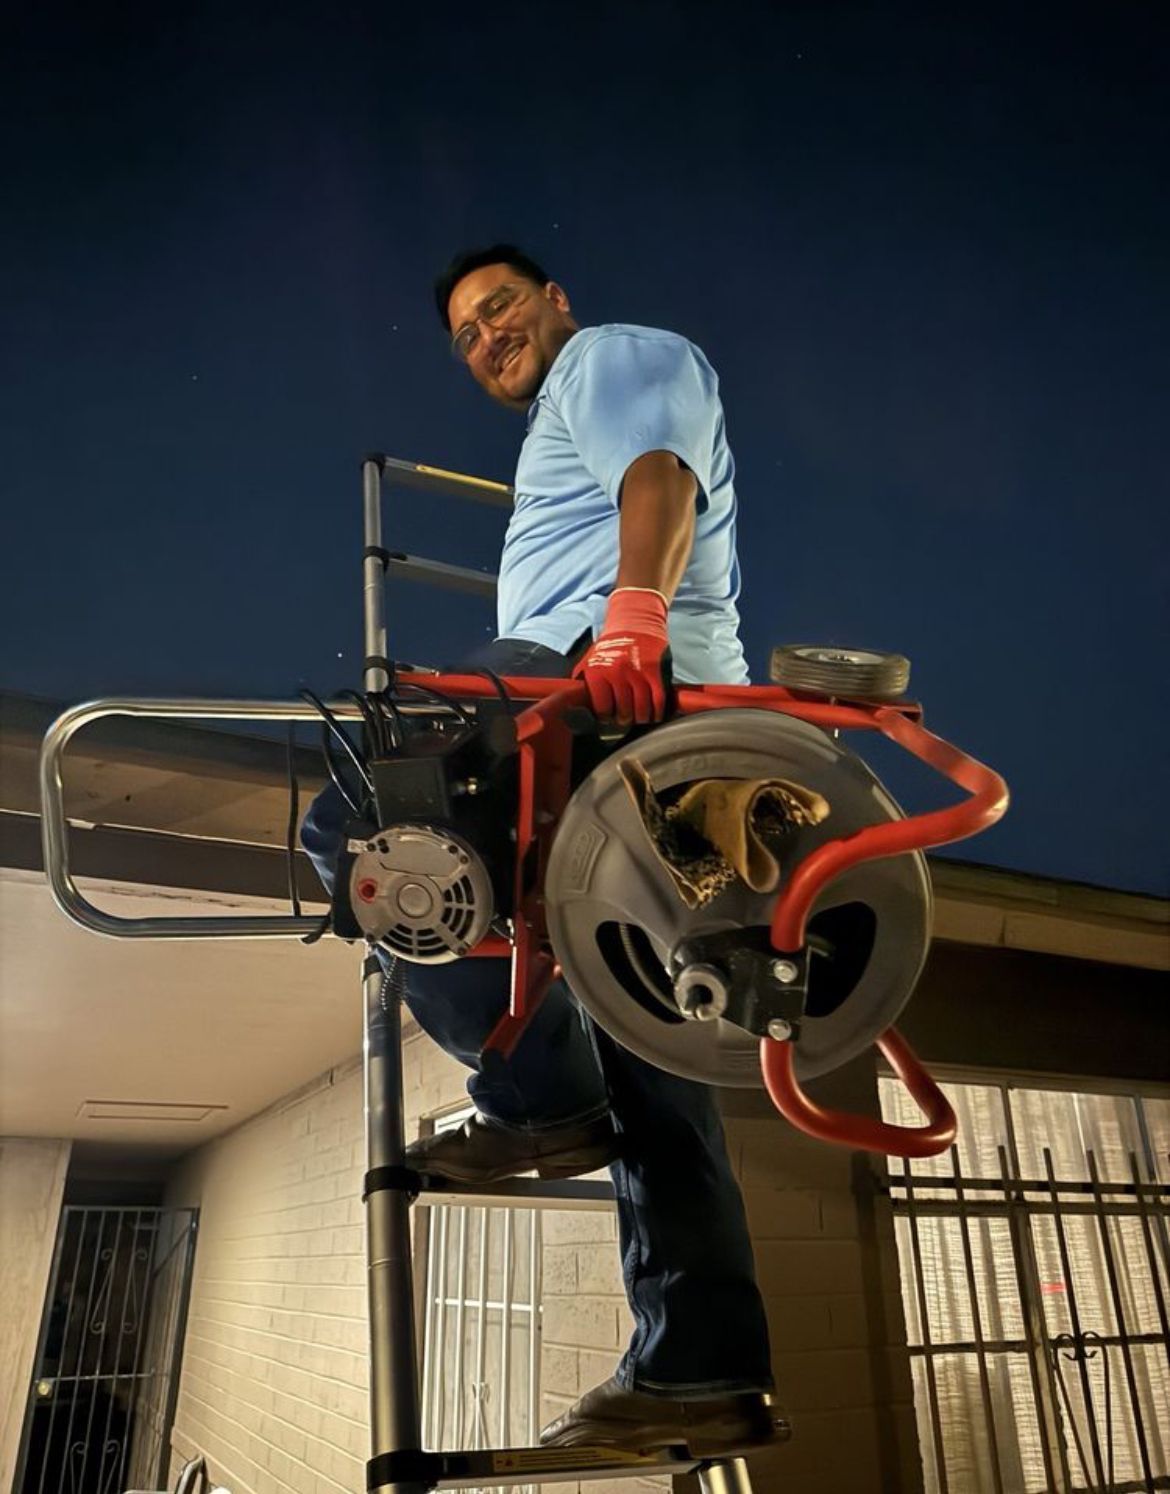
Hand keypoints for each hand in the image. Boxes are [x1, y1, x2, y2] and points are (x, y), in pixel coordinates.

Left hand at [573, 588, 672, 724]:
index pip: (602, 707)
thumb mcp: (589, 659)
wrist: (634, 621)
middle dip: (624, 719)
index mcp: (597, 671)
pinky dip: (657, 711)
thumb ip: (583, 680)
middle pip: (622, 710)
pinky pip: (657, 699)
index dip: (606, 717)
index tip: (609, 718)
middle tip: (625, 719)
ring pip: (641, 708)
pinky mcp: (654, 671)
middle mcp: (616, 672)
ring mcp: (637, 672)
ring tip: (639, 718)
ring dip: (641, 717)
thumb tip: (575, 702)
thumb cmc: (610, 644)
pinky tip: (654, 714)